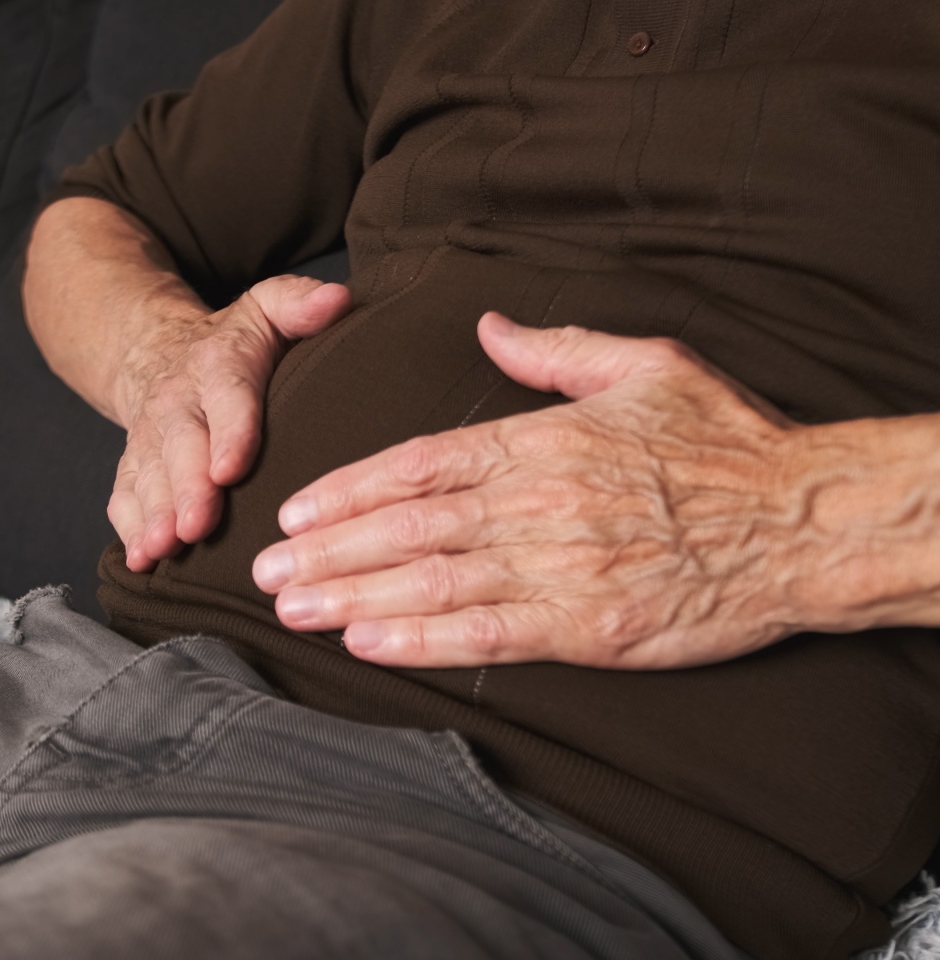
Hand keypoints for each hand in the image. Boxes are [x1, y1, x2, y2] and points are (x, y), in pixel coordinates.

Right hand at [110, 275, 349, 570]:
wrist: (156, 349)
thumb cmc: (232, 342)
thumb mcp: (266, 309)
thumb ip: (298, 305)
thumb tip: (339, 299)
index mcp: (218, 367)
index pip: (227, 399)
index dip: (229, 434)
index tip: (231, 470)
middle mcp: (179, 403)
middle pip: (180, 447)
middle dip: (187, 489)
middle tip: (195, 527)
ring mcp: (150, 437)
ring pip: (148, 477)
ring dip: (154, 516)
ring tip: (161, 550)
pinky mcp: (135, 464)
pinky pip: (124, 495)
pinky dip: (129, 528)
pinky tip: (140, 559)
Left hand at [253, 312, 818, 669]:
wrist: (798, 520)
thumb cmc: (724, 440)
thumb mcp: (646, 365)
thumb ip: (558, 348)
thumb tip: (490, 325)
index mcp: (545, 441)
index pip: (421, 461)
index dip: (350, 487)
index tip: (299, 507)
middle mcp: (540, 504)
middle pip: (410, 527)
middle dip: (330, 550)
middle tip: (269, 567)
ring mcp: (561, 568)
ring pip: (434, 583)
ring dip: (355, 597)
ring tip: (296, 608)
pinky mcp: (588, 627)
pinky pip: (488, 637)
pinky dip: (422, 642)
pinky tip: (369, 646)